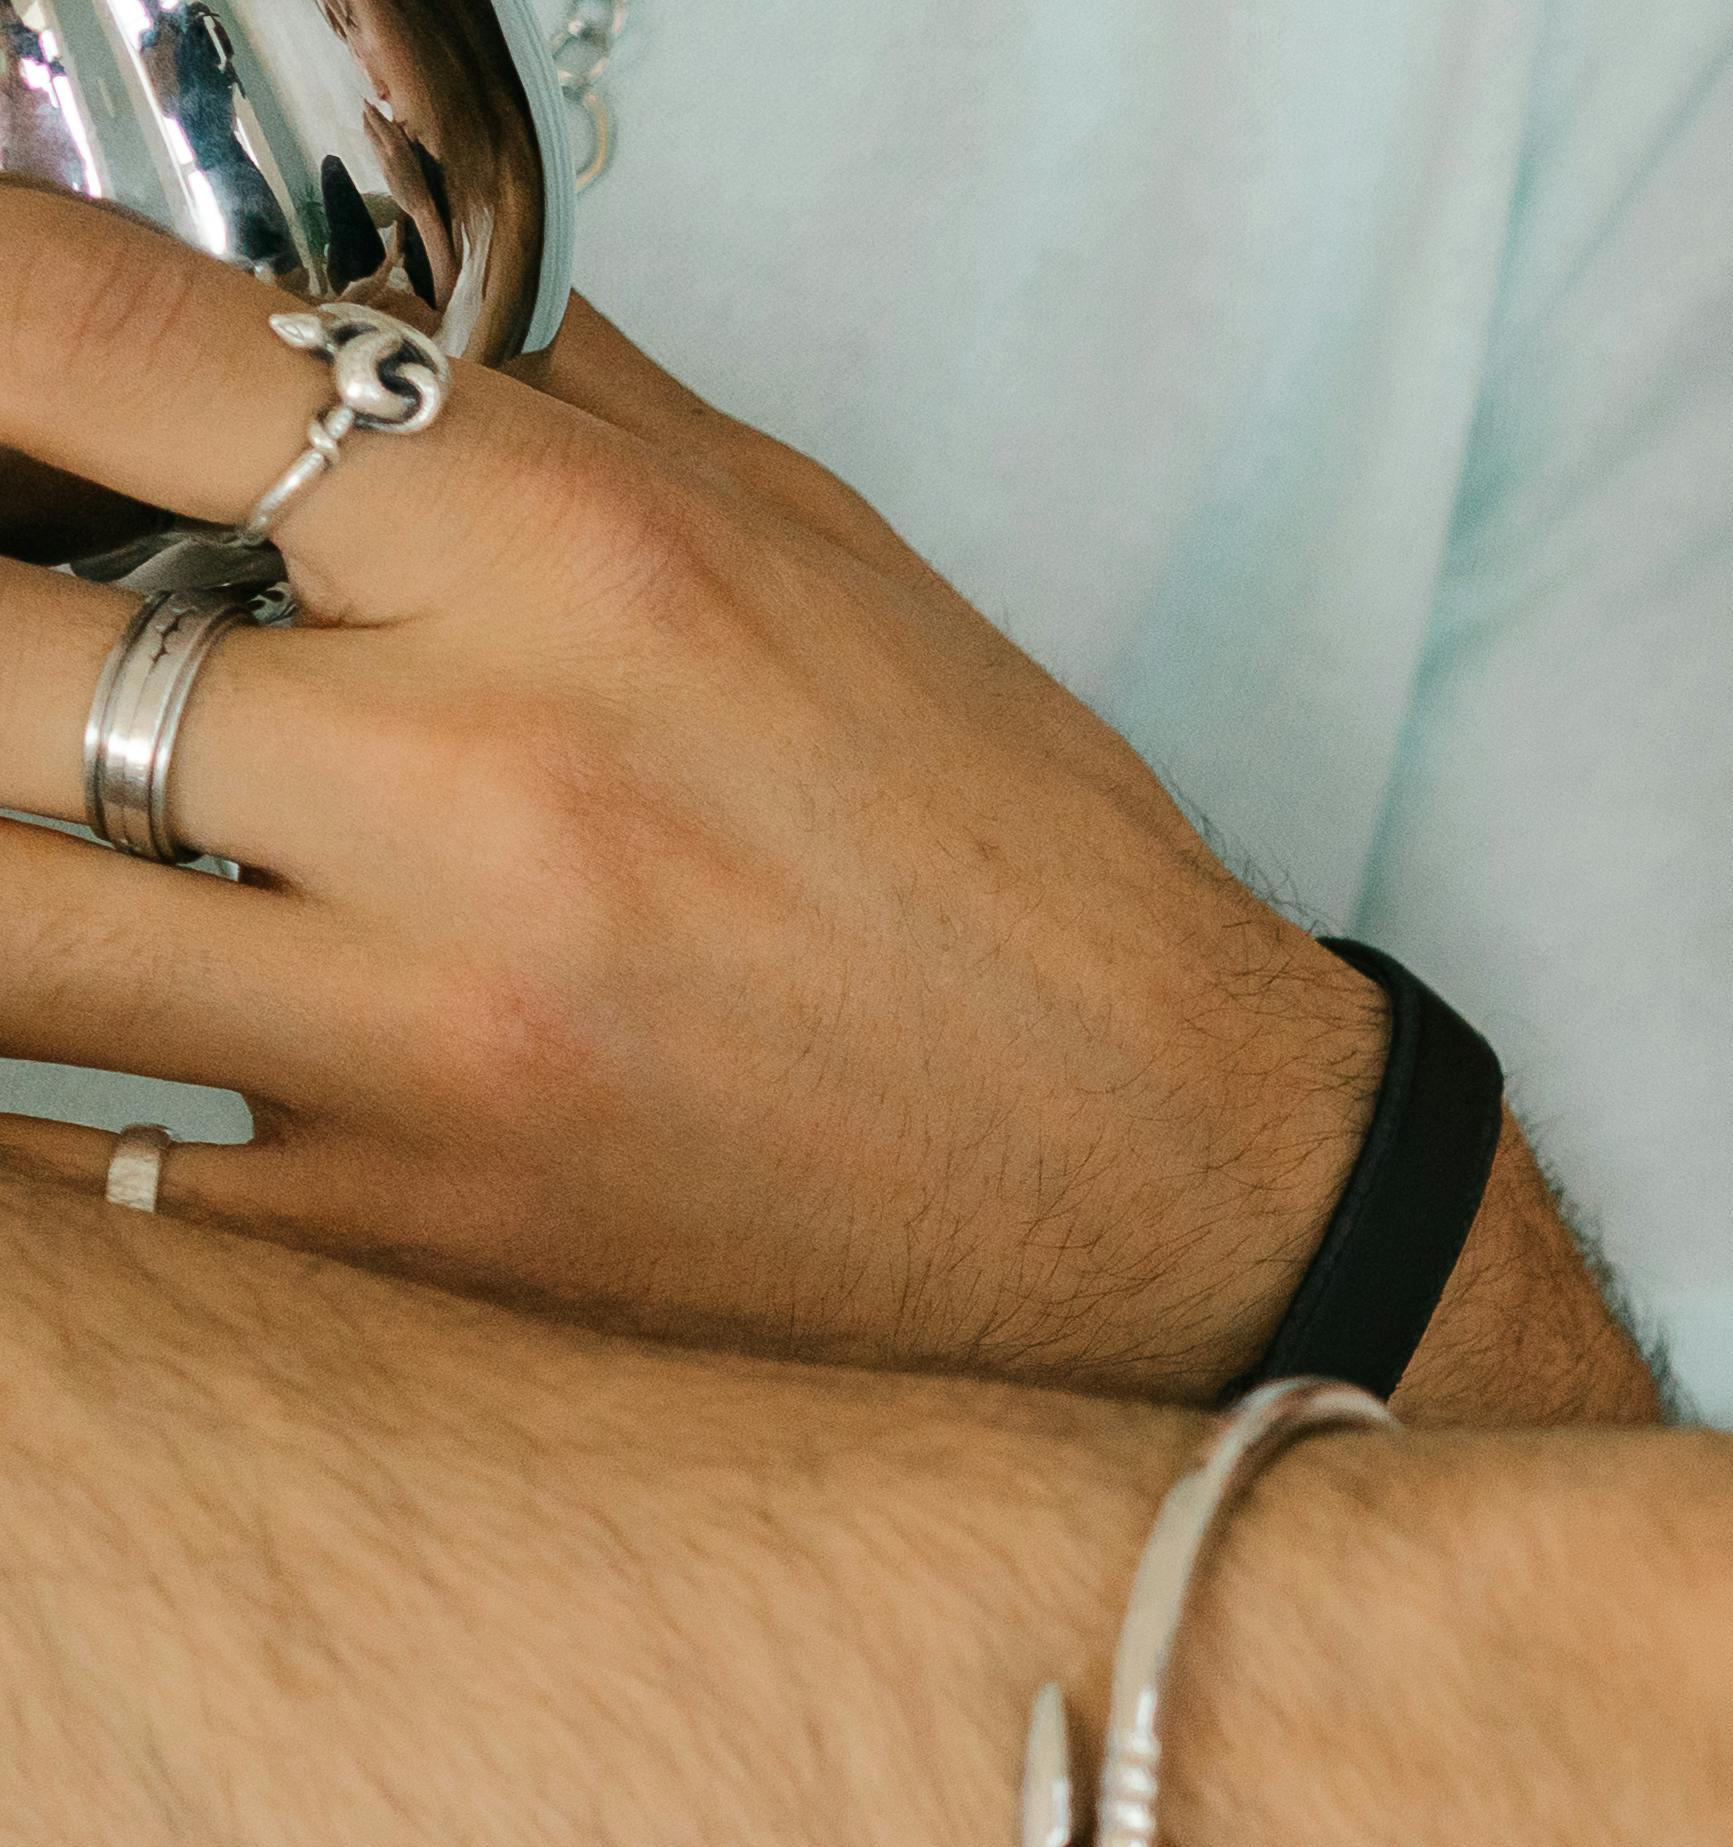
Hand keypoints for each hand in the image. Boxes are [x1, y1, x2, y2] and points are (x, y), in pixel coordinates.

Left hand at [0, 199, 1422, 1399]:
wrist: (1188, 1198)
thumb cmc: (1007, 875)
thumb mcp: (801, 553)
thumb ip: (527, 408)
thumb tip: (301, 297)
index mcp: (581, 568)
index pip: (105, 345)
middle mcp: (493, 791)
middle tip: (10, 639)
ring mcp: (438, 1036)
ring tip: (37, 825)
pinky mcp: (422, 1236)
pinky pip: (78, 1170)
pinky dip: (24, 1105)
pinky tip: (70, 1027)